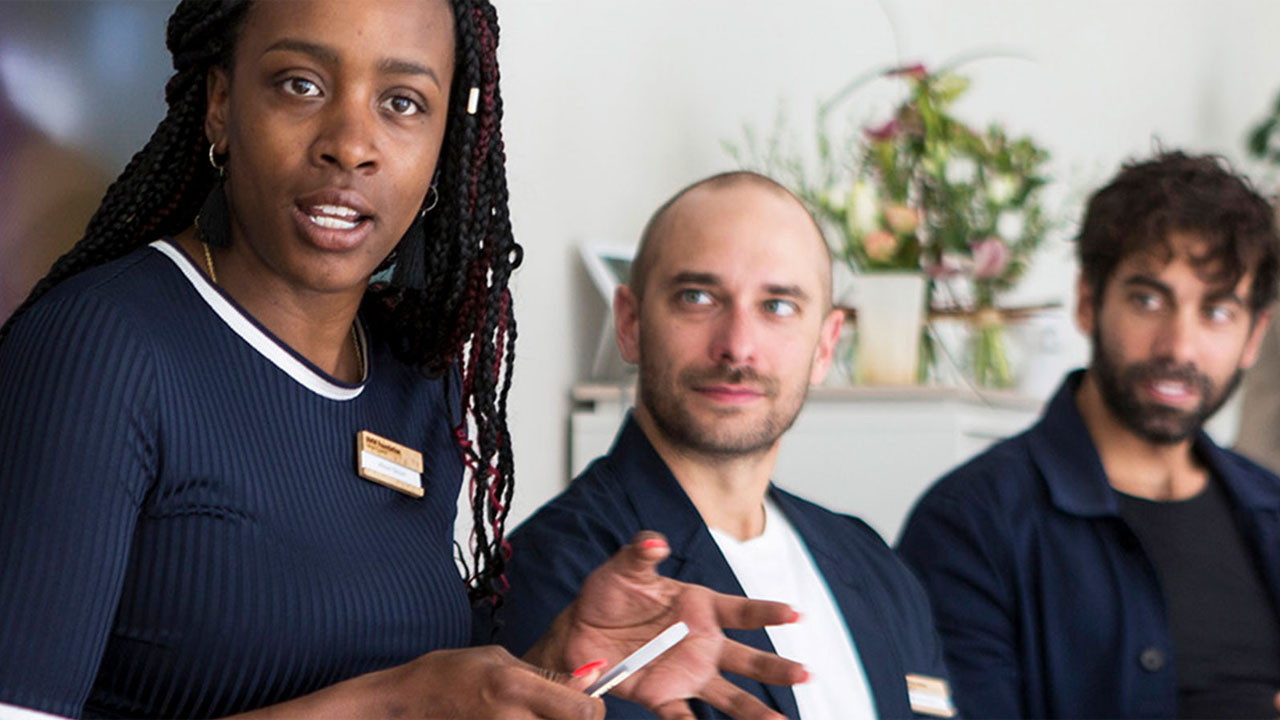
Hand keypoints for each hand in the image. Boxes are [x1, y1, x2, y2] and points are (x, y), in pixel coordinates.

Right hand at [386, 646, 605, 719]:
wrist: (400, 710)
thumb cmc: (444, 678)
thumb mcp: (497, 659)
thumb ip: (545, 675)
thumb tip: (589, 680)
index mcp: (516, 689)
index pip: (585, 713)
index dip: (593, 707)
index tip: (585, 700)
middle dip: (571, 719)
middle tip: (556, 709)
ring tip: (526, 713)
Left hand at [528, 532, 805, 719]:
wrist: (580, 628)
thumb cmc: (611, 592)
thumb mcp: (626, 567)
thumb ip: (641, 552)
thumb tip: (654, 542)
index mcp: (702, 608)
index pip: (743, 611)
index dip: (769, 611)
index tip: (796, 613)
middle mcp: (704, 644)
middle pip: (748, 660)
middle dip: (778, 669)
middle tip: (806, 675)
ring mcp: (688, 672)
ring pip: (729, 696)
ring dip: (754, 712)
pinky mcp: (663, 695)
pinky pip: (683, 716)